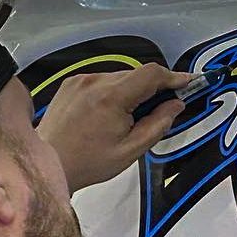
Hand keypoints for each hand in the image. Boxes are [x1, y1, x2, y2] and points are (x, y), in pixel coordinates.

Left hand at [37, 63, 191, 193]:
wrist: (50, 163)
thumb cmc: (86, 162)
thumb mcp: (130, 150)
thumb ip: (157, 125)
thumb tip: (175, 106)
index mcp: (112, 97)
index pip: (152, 74)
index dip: (173, 76)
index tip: (186, 82)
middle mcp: (95, 82)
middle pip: (136, 75)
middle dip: (152, 89)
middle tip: (161, 108)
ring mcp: (82, 80)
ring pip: (119, 78)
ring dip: (131, 92)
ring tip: (126, 120)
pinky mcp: (72, 83)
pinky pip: (102, 82)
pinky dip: (112, 93)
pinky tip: (108, 116)